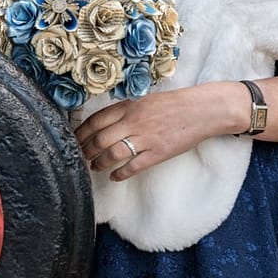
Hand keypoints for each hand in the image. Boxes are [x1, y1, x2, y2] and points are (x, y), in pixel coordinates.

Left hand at [74, 83, 241, 182]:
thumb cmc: (174, 104)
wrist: (203, 110)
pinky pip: (133, 167)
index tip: (74, 139)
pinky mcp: (158, 153)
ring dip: (99, 163)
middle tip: (81, 156)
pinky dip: (120, 174)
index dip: (81, 133)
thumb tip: (104, 123)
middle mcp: (134, 122)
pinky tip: (115, 177)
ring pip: (112, 154)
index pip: (96, 121)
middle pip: (99, 139)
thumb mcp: (145, 100)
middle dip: (86, 150)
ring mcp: (146, 138)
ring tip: (94, 166)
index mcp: (129, 107)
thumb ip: (125, 111)